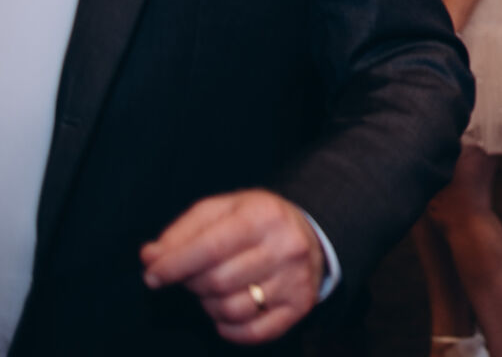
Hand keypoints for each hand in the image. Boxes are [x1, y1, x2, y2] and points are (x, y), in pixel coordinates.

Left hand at [140, 189, 323, 343]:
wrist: (309, 234)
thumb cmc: (254, 221)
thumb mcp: (221, 212)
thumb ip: (182, 232)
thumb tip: (150, 257)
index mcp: (264, 215)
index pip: (210, 248)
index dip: (173, 266)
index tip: (152, 276)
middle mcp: (286, 246)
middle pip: (217, 281)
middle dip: (194, 283)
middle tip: (195, 276)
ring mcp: (296, 277)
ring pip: (232, 309)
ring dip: (211, 305)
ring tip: (216, 290)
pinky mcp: (301, 304)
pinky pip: (252, 332)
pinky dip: (230, 329)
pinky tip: (228, 312)